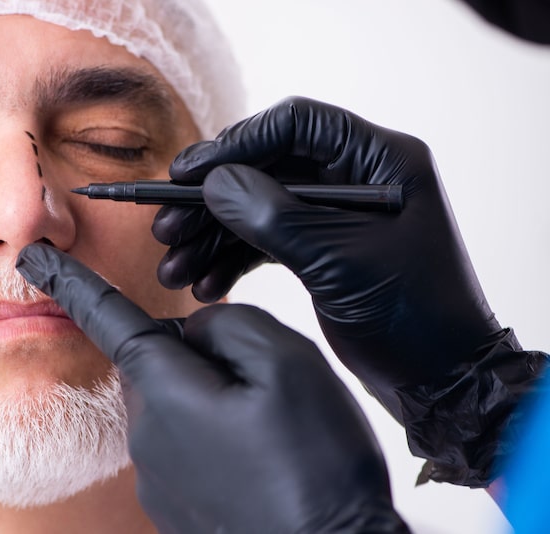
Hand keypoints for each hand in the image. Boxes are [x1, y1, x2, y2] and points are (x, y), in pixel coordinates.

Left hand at [16, 243, 409, 533]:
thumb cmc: (316, 465)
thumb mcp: (287, 365)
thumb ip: (228, 325)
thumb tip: (194, 332)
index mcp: (167, 391)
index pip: (107, 319)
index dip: (70, 282)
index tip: (31, 259)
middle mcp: (146, 436)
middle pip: (157, 362)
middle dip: (198, 357)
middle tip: (263, 387)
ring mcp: (157, 477)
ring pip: (175, 405)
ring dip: (213, 402)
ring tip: (273, 435)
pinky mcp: (173, 506)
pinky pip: (185, 448)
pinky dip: (217, 442)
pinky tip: (263, 464)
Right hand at [153, 96, 546, 485]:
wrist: (440, 379)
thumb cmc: (411, 316)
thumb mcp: (338, 260)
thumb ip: (272, 216)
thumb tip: (213, 183)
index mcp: (378, 161)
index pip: (295, 126)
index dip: (234, 144)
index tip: (186, 175)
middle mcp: (356, 178)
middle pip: (266, 169)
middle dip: (211, 203)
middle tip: (167, 230)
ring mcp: (336, 215)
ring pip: (258, 208)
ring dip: (212, 238)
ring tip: (174, 271)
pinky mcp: (321, 249)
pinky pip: (266, 241)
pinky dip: (233, 261)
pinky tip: (205, 286)